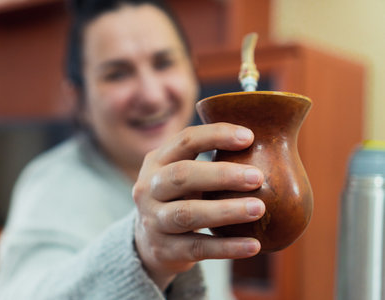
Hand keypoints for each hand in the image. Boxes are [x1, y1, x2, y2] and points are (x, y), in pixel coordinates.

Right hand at [132, 123, 264, 289]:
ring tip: (259, 209)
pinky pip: (197, 248)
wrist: (150, 242)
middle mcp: (148, 188)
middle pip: (181, 175)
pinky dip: (226, 248)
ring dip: (225, 211)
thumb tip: (267, 144)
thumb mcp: (182, 175)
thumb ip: (209, 161)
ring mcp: (152, 220)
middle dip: (221, 175)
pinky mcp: (162, 250)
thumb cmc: (179, 199)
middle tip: (258, 177)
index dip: (216, 135)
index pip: (185, 140)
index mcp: (156, 161)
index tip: (249, 137)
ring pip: (187, 213)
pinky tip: (253, 245)